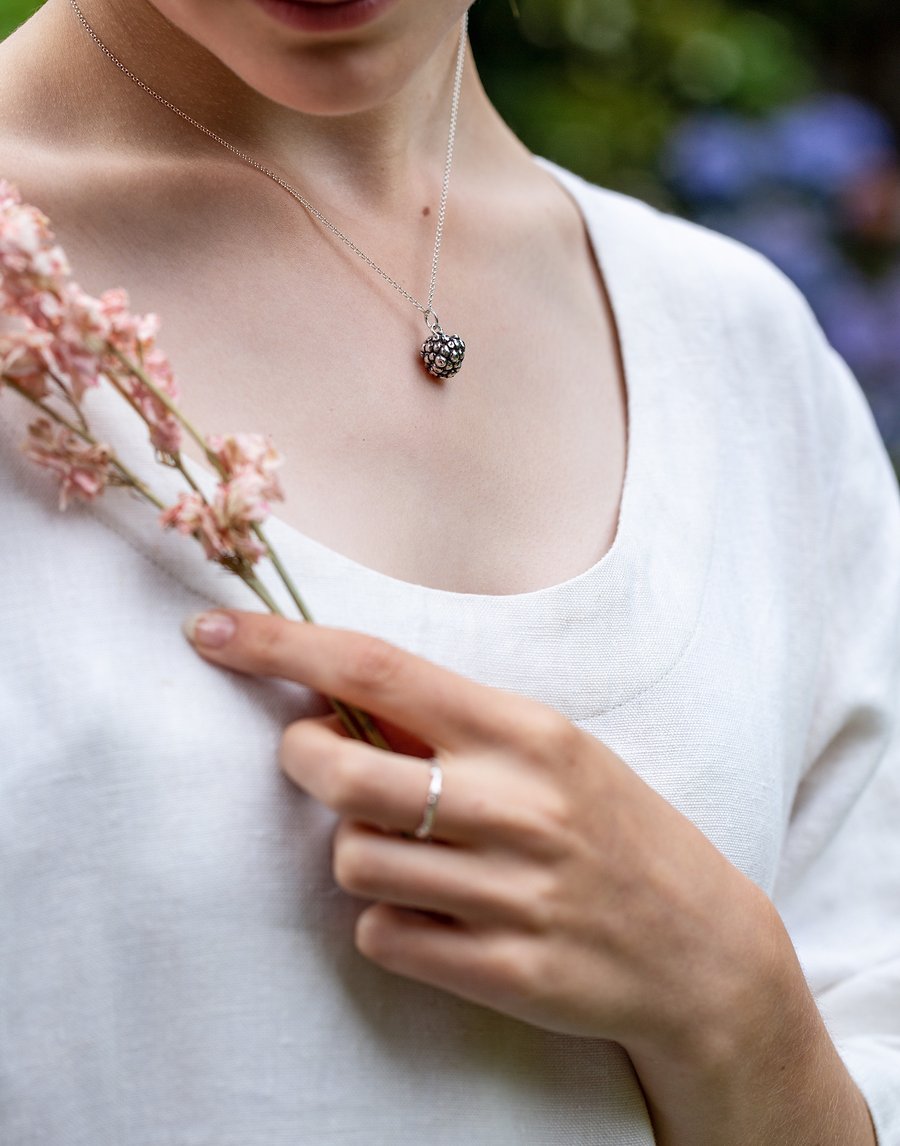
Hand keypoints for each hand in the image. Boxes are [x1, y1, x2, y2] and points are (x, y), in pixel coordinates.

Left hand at [184, 609, 875, 1144]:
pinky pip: (383, 936)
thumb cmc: (613, 831)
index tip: (213, 633)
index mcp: (526, 731)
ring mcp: (514, 892)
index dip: (283, 647)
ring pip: (352, 860)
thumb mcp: (552, 753)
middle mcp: (519, 804)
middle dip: (301, 760)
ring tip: (411, 853)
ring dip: (356, 853)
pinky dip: (387, 924)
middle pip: (341, 771)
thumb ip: (453, 728)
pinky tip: (439, 916)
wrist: (700, 949)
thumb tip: (334, 700)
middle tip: (316, 759)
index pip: (379, 670)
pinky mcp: (507, 971)